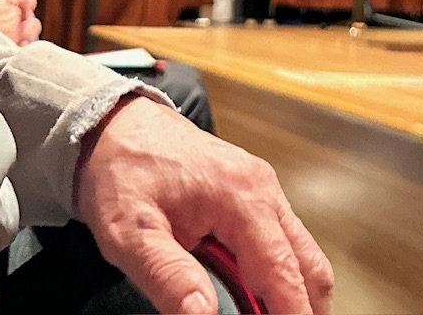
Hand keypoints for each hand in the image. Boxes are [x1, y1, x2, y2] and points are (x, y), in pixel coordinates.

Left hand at [76, 96, 332, 314]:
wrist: (113, 125)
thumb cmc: (121, 171)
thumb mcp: (130, 233)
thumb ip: (168, 276)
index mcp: (241, 198)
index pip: (284, 273)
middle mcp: (262, 189)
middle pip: (308, 265)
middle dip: (308, 309)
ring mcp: (261, 188)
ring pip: (301, 252)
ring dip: (295, 292)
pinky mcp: (252, 192)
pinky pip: (282, 240)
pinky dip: (280, 274)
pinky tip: (260, 299)